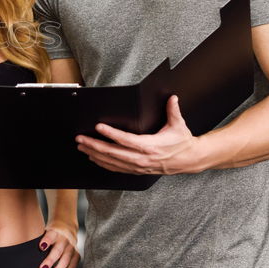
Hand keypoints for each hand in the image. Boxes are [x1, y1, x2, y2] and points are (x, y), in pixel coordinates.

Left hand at [37, 223, 78, 267]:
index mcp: (55, 231)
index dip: (47, 241)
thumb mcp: (45, 230)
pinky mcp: (76, 254)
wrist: (67, 225)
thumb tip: (25, 254)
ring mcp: (72, 247)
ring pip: (66, 260)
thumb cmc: (51, 231)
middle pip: (58, 250)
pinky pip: (72, 266)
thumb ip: (39, 240)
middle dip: (50, 261)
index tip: (41, 247)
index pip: (50, 235)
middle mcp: (65, 239)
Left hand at [76, 95, 205, 174]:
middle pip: (113, 152)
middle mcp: (141, 158)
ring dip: (95, 154)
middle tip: (80, 138)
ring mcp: (138, 166)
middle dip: (94, 145)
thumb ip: (173, 110)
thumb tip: (172, 97)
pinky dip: (103, 163)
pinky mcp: (136, 170)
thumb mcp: (178, 125)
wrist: (188, 160)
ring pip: (111, 162)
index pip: (125, 140)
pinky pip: (116, 168)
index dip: (111, 133)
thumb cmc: (181, 142)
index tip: (98, 127)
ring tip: (82, 147)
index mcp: (150, 146)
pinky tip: (94, 158)